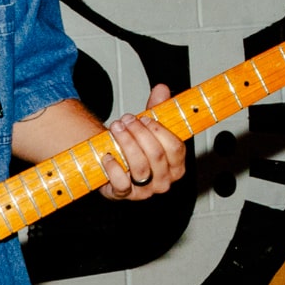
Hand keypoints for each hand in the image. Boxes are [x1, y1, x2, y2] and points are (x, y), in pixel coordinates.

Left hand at [100, 85, 185, 200]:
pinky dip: (113, 167)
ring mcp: (144, 191)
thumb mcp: (149, 127)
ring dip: (125, 143)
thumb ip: (158, 108)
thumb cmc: (136, 146)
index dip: (159, 130)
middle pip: (157, 155)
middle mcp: (163, 181)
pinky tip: (107, 154)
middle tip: (127, 120)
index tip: (145, 117)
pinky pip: (121, 183)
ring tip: (116, 129)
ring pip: (139, 166)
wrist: (115, 163)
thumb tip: (161, 89)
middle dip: (139, 133)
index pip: (176, 148)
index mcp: (176, 166)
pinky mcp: (124, 195)